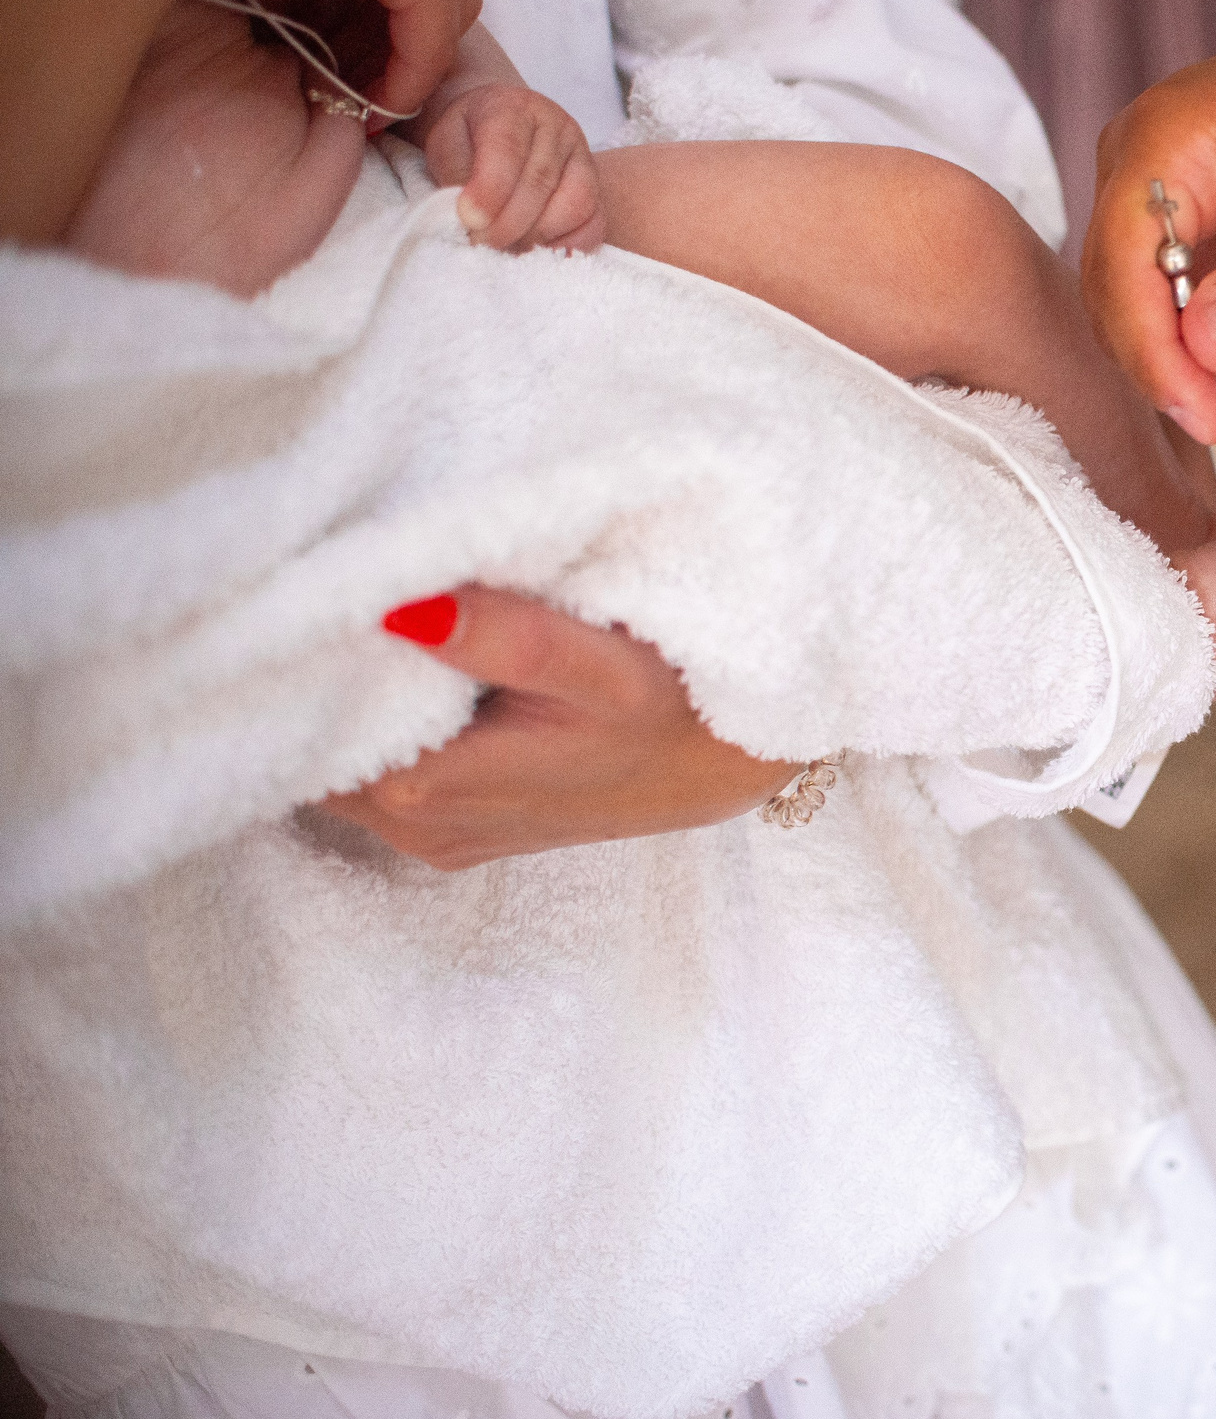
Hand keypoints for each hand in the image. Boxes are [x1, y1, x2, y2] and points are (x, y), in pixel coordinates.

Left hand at [323, 587, 797, 869]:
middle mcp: (417, 826)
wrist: (736, 765)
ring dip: (338, 702)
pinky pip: (374, 778)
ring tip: (345, 619)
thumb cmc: (677, 713)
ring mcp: (435, 833)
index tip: (276, 588)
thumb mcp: (602, 665)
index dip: (284, 658)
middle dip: (302, 676)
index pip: (301, 726)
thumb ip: (505, 638)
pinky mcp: (456, 829)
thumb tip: (400, 603)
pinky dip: (372, 728)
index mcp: (433, 787)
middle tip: (304, 584)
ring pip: (337, 765)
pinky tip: (397, 673)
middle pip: (307, 749)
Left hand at [424, 84, 604, 252]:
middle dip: (507, 224)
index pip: (508, 149)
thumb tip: (468, 215)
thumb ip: (454, 172)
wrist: (497, 129)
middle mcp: (557, 127)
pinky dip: (565, 247)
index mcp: (514, 108)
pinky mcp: (598, 189)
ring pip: (575, 205)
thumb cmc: (469, 138)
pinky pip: (593, 226)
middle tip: (480, 244)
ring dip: (537, 237)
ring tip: (506, 247)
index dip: (490, 190)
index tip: (469, 220)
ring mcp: (584, 158)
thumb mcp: (445, 143)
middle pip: (541, 182)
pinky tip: (535, 251)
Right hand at [1082, 6, 1215, 442]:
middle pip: (1129, 302)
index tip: (1206, 422)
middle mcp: (1141, 168)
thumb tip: (1211, 349)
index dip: (1155, 358)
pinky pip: (1194, 304)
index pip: (1122, 270)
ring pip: (1161, 315)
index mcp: (1164, 142)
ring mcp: (1162, 198)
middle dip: (1195, 372)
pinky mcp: (1191, 225)